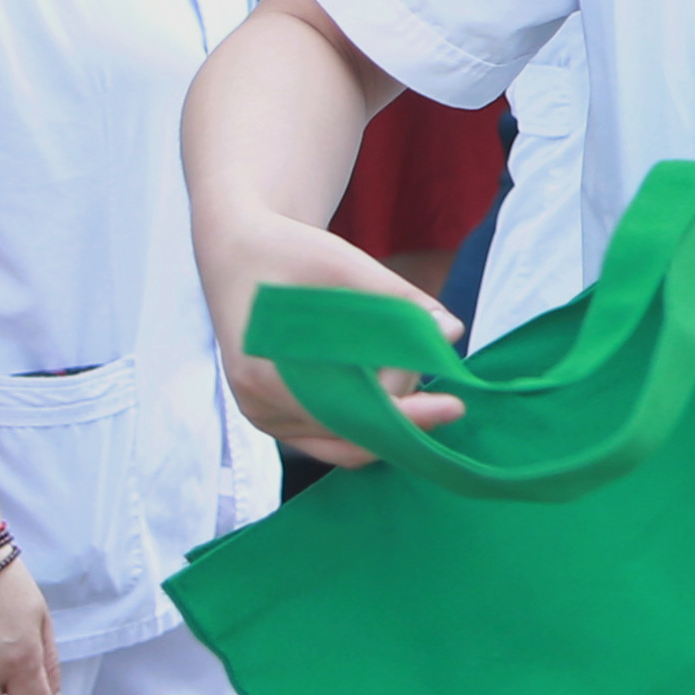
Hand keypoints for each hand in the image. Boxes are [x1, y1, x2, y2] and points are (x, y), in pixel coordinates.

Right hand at [201, 205, 463, 466]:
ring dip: (388, 410)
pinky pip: (333, 435)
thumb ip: (399, 301)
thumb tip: (452, 333)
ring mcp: (265, 418)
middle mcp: (259, 407)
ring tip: (405, 357)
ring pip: (346, 440)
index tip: (453, 406)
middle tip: (427, 353)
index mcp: (264, 372)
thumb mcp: (345, 265)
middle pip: (352, 431)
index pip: (347, 413)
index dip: (404, 415)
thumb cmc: (290, 255)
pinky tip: (394, 380)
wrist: (240, 255)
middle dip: (403, 403)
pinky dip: (370, 415)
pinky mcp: (277, 419)